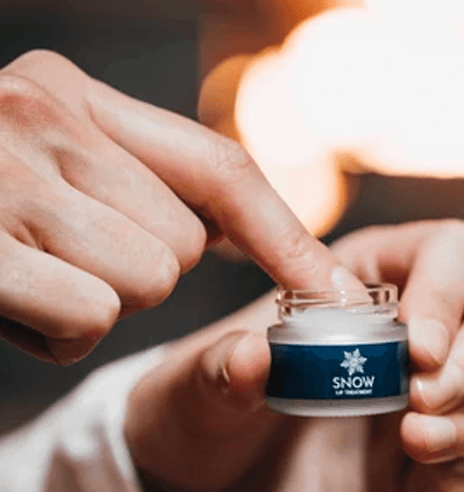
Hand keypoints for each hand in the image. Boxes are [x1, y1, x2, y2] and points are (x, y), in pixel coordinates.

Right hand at [0, 50, 357, 363]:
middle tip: (65, 257)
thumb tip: (243, 231)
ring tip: (31, 273)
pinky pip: (86, 316)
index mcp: (74, 94)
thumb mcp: (62, 170)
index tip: (337, 292)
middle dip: (138, 273)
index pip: (220, 171)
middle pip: (182, 246)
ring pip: (142, 284)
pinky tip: (10, 301)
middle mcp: (40, 113)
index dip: (286, 238)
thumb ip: (147, 185)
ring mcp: (2, 174)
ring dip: (96, 302)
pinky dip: (55, 331)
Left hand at [125, 220, 463, 491]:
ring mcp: (418, 402)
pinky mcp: (418, 465)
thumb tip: (252, 356)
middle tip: (425, 386)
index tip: (412, 343)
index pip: (448, 252)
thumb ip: (220, 368)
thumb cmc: (197, 414)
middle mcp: (405, 336)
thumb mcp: (193, 385)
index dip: (446, 288)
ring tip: (414, 437)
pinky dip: (460, 459)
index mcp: (363, 282)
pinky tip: (422, 465)